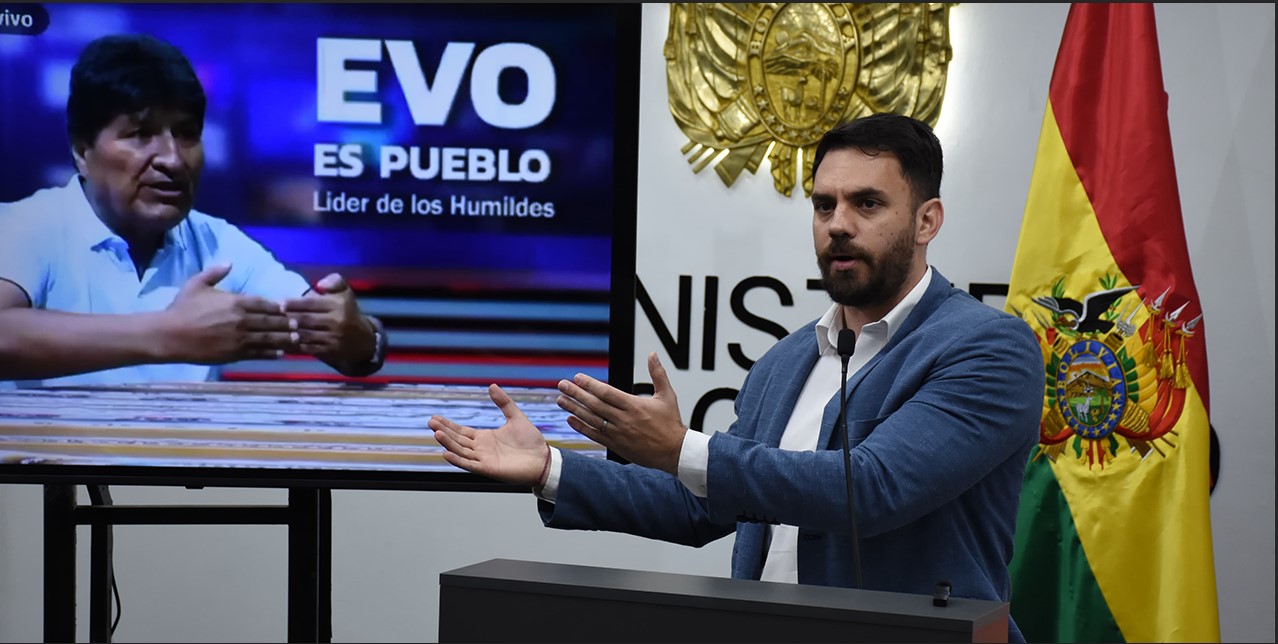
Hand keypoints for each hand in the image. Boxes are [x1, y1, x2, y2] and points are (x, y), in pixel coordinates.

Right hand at [161, 263, 297, 363]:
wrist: (170, 335)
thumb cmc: (182, 308)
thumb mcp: (196, 284)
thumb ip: (215, 272)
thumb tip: (230, 262)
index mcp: (235, 301)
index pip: (264, 303)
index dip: (277, 306)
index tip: (286, 308)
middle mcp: (242, 319)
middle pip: (271, 321)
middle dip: (286, 322)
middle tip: (298, 324)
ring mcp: (240, 338)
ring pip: (269, 338)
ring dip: (284, 338)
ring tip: (296, 339)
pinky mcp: (235, 354)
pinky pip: (258, 353)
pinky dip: (271, 353)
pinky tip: (281, 353)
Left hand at [283, 273, 374, 365]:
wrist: (365, 341)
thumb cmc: (349, 314)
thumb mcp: (346, 294)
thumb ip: (335, 281)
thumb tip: (320, 283)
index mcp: (339, 305)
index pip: (311, 303)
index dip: (293, 303)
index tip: (280, 304)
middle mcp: (336, 321)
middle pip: (306, 319)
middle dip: (288, 318)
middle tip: (273, 316)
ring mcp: (332, 338)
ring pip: (305, 334)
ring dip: (289, 332)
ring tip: (277, 329)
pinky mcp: (329, 351)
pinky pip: (308, 348)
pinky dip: (296, 346)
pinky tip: (285, 343)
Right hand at [429, 384, 550, 485]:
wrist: (543, 459)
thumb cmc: (531, 442)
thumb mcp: (516, 417)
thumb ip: (504, 403)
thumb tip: (492, 386)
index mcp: (485, 438)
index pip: (461, 431)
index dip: (448, 425)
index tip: (435, 418)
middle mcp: (481, 449)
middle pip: (457, 440)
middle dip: (443, 431)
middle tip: (430, 422)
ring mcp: (483, 459)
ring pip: (460, 451)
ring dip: (448, 443)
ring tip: (436, 433)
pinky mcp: (488, 469)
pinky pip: (469, 465)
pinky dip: (457, 460)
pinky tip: (446, 453)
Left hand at [556, 352, 685, 473]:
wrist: (674, 452)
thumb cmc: (671, 423)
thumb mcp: (667, 395)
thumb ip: (658, 374)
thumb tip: (653, 354)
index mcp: (634, 406)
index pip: (606, 393)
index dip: (590, 385)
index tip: (577, 377)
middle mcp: (623, 419)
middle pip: (594, 404)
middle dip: (576, 394)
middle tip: (561, 385)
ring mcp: (618, 433)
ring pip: (591, 419)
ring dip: (574, 409)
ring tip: (561, 400)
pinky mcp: (616, 445)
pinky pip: (594, 435)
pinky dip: (581, 427)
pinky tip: (570, 419)